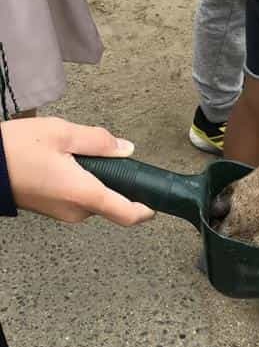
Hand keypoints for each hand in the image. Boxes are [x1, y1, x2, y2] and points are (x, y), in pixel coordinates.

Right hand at [1, 117, 155, 225]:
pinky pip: (77, 198)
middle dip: (113, 180)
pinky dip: (78, 182)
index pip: (128, 214)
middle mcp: (76, 211)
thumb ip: (98, 141)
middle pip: (112, 201)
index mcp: (84, 194)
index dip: (147, 210)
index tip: (156, 202)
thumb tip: (124, 148)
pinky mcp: (52, 210)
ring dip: (93, 179)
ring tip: (70, 154)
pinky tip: (60, 163)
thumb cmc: (14, 150)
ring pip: (93, 198)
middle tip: (101, 154)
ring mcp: (63, 213)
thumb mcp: (61, 133)